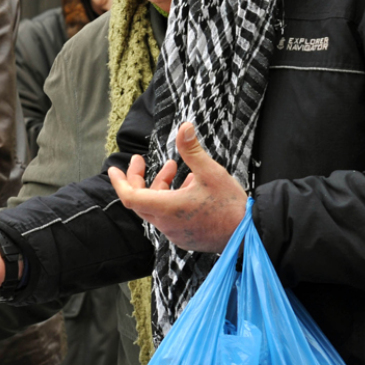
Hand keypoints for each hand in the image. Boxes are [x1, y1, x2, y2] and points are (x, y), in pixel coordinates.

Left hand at [108, 121, 245, 253]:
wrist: (250, 235)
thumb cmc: (230, 205)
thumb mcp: (211, 172)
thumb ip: (192, 150)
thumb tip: (184, 126)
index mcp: (167, 209)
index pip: (130, 197)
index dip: (120, 181)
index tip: (113, 168)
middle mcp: (166, 224)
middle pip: (140, 201)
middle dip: (139, 179)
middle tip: (141, 160)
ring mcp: (176, 233)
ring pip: (156, 208)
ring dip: (160, 187)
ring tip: (174, 168)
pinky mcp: (186, 238)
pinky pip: (169, 217)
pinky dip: (170, 200)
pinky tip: (188, 187)